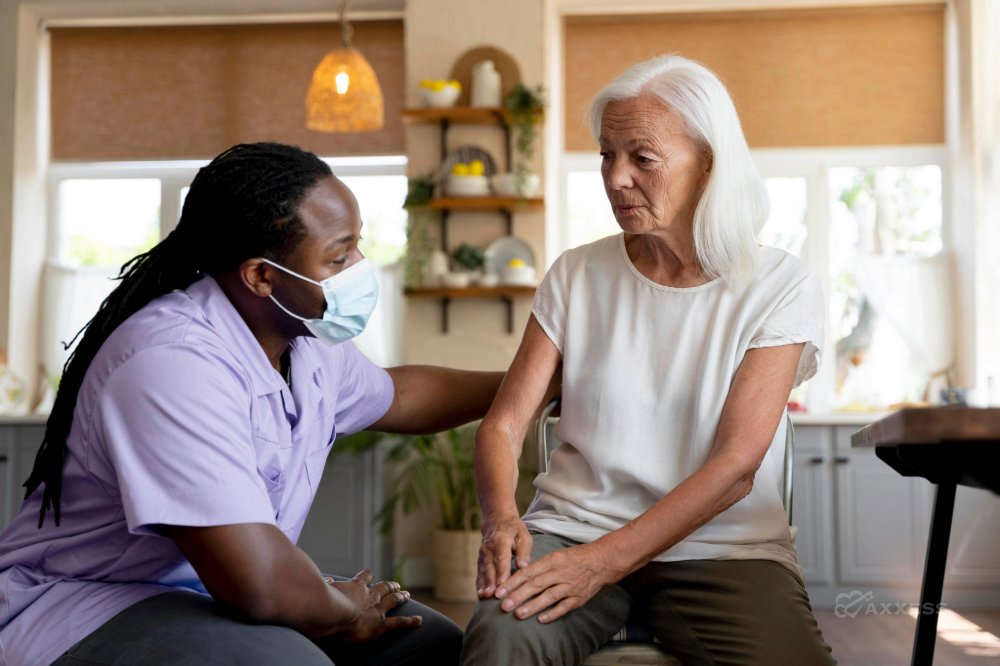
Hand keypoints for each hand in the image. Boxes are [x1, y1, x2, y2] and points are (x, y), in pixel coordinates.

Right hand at [326, 571, 421, 641]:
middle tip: (397, 585)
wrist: (334, 612)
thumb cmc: (324, 601)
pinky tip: (419, 620)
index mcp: (356, 586)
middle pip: (384, 587)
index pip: (365, 577)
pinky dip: (410, 621)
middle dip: (391, 585)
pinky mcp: (381, 624)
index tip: (371, 575)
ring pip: (393, 600)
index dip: (369, 576)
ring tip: (407, 595)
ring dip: (401, 597)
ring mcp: (377, 609)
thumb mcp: (324, 588)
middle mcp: (370, 596)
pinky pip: (399, 622)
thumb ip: (327, 584)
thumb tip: (328, 580)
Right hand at [477, 513, 532, 599]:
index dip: (502, 571)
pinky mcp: (480, 560)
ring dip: (483, 585)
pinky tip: (480, 596)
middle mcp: (488, 548)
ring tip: (484, 598)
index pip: (502, 557)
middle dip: (491, 582)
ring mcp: (482, 554)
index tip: (503, 583)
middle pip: (490, 566)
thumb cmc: (514, 530)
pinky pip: (479, 573)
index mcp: (501, 540)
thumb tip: (524, 567)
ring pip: (482, 571)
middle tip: (493, 595)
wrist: (497, 520)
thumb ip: (524, 551)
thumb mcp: (523, 536)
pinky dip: (479, 585)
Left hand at [495, 542, 621, 622]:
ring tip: (518, 614)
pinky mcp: (579, 597)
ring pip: (549, 596)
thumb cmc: (575, 557)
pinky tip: (541, 619)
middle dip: (518, 595)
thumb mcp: (556, 555)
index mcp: (552, 560)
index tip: (499, 590)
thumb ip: (539, 566)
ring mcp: (570, 585)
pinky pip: (565, 607)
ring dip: (533, 606)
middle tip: (504, 604)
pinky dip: (553, 613)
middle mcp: (560, 572)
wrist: (602, 560)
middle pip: (536, 584)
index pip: (528, 571)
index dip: (513, 582)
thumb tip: (518, 576)